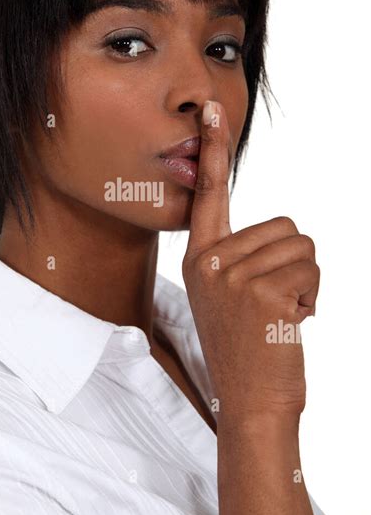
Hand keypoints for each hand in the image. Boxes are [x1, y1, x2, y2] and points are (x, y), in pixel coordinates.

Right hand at [182, 100, 319, 424]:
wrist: (251, 403)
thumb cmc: (247, 349)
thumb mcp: (227, 297)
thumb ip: (237, 258)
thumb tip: (278, 235)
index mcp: (200, 259)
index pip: (210, 195)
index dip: (213, 150)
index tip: (211, 111)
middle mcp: (210, 262)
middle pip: (285, 226)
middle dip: (294, 263)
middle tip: (274, 303)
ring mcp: (233, 276)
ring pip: (302, 247)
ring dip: (305, 281)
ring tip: (280, 313)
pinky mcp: (261, 291)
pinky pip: (311, 269)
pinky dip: (313, 296)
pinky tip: (291, 323)